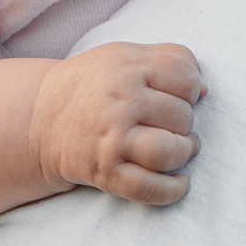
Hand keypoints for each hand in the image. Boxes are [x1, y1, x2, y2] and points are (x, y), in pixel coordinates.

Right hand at [27, 41, 205, 205]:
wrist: (41, 118)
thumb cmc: (95, 85)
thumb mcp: (126, 55)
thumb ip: (169, 57)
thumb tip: (204, 90)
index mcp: (128, 66)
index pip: (185, 77)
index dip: (191, 89)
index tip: (178, 97)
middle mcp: (121, 101)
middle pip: (182, 117)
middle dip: (184, 124)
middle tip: (169, 125)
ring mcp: (112, 139)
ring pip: (170, 151)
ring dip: (184, 154)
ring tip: (180, 151)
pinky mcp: (105, 172)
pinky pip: (149, 188)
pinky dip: (172, 190)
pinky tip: (178, 182)